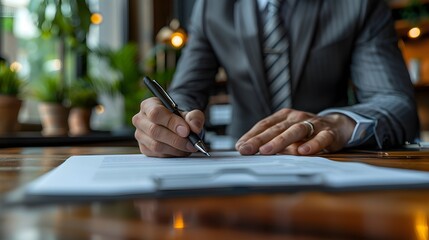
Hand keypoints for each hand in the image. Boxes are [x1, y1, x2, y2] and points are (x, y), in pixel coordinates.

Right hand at [132, 97, 205, 156]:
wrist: (176, 128)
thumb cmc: (179, 118)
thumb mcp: (189, 114)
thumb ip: (194, 117)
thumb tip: (194, 127)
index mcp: (148, 105)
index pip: (156, 113)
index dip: (171, 122)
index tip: (186, 131)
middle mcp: (140, 119)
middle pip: (155, 131)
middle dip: (176, 139)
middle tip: (191, 143)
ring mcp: (140, 135)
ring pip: (156, 145)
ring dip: (175, 149)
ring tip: (188, 147)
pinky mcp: (144, 148)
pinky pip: (157, 155)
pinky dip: (172, 154)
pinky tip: (180, 150)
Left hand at [235, 108, 355, 154]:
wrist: (337, 126)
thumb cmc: (307, 132)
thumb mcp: (287, 133)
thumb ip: (271, 141)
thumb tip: (248, 149)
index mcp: (284, 116)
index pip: (264, 125)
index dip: (251, 135)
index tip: (240, 146)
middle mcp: (296, 118)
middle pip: (276, 129)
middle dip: (259, 140)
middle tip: (247, 150)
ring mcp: (313, 124)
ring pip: (295, 131)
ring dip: (280, 141)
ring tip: (267, 151)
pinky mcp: (328, 133)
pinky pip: (320, 138)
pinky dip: (312, 144)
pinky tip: (303, 151)